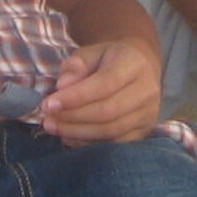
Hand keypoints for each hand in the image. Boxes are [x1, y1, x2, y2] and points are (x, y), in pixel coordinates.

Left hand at [40, 38, 162, 142]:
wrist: (138, 68)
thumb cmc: (108, 60)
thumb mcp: (90, 53)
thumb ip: (75, 65)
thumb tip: (62, 86)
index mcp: (134, 64)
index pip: (105, 83)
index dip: (75, 97)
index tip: (48, 103)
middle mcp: (147, 90)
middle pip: (108, 111)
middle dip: (73, 117)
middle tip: (47, 119)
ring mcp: (149, 113)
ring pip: (111, 131)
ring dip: (77, 132)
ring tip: (54, 127)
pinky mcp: (144, 131)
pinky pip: (115, 143)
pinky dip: (89, 143)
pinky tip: (69, 136)